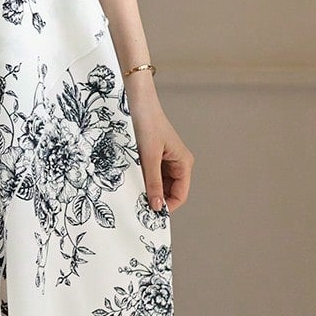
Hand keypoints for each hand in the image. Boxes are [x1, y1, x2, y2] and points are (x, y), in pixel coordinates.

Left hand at [124, 71, 192, 211]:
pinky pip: (150, 174)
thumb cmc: (146, 122)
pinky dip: (142, 179)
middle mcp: (177, 163)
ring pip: (158, 184)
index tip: (150, 215)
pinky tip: (131, 180)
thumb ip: (152, 182)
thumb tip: (157, 206)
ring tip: (133, 191)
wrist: (135, 100)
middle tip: (137, 206)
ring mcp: (165, 160)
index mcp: (183, 163)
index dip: (167, 207)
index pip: (180, 195)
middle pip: (169, 191)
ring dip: (147, 189)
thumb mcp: (148, 156)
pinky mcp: (153, 155)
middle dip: (155, 198)